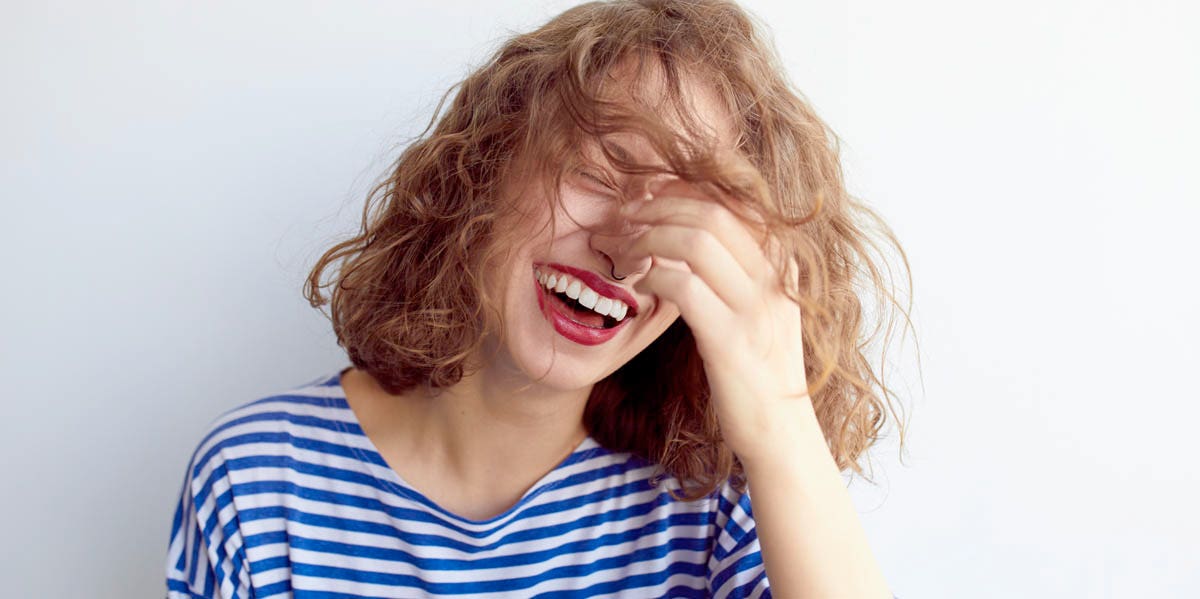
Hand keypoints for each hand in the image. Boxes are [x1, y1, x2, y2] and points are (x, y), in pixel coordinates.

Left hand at [620, 179, 813, 461]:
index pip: (734, 201)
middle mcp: (777, 278)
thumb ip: (738, 273)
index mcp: (785, 264)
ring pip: (695, 239)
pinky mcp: (731, 339)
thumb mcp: (760, 311)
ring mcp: (756, 308)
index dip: (683, 189)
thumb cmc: (759, 374)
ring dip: (646, 237)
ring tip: (620, 250)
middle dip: (657, 206)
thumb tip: (688, 235)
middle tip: (622, 218)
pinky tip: (637, 284)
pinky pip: (683, 285)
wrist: (782, 435)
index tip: (647, 196)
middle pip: (711, 210)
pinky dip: (651, 275)